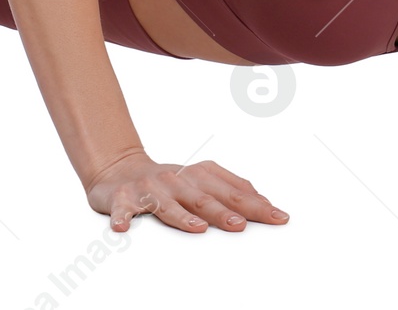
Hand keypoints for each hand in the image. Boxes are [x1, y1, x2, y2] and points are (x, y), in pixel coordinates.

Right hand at [85, 151, 288, 232]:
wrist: (119, 169)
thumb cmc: (169, 181)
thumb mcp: (202, 179)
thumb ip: (231, 188)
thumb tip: (263, 201)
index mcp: (198, 175)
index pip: (233, 192)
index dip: (256, 205)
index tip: (278, 218)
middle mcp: (177, 180)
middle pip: (203, 199)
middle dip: (224, 212)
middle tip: (242, 225)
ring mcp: (150, 189)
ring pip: (167, 204)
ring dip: (182, 216)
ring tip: (198, 228)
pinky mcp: (123, 198)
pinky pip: (122, 209)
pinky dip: (122, 217)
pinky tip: (123, 227)